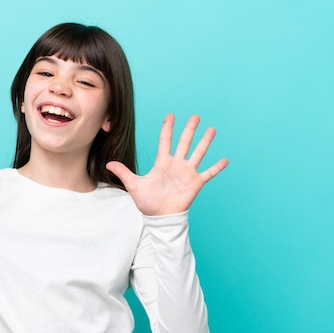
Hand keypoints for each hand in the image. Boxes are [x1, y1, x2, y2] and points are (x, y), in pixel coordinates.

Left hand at [106, 114, 227, 214]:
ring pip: (198, 153)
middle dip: (189, 129)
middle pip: (184, 142)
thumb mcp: (134, 185)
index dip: (167, 128)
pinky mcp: (195, 183)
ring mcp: (187, 173)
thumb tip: (108, 164)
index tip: (170, 115)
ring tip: (212, 129)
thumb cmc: (147, 202)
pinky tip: (225, 160)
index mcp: (163, 163)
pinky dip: (217, 167)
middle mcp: (176, 165)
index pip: (166, 141)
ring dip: (205, 142)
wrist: (159, 217)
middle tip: (195, 116)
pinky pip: (208, 173)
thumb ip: (123, 172)